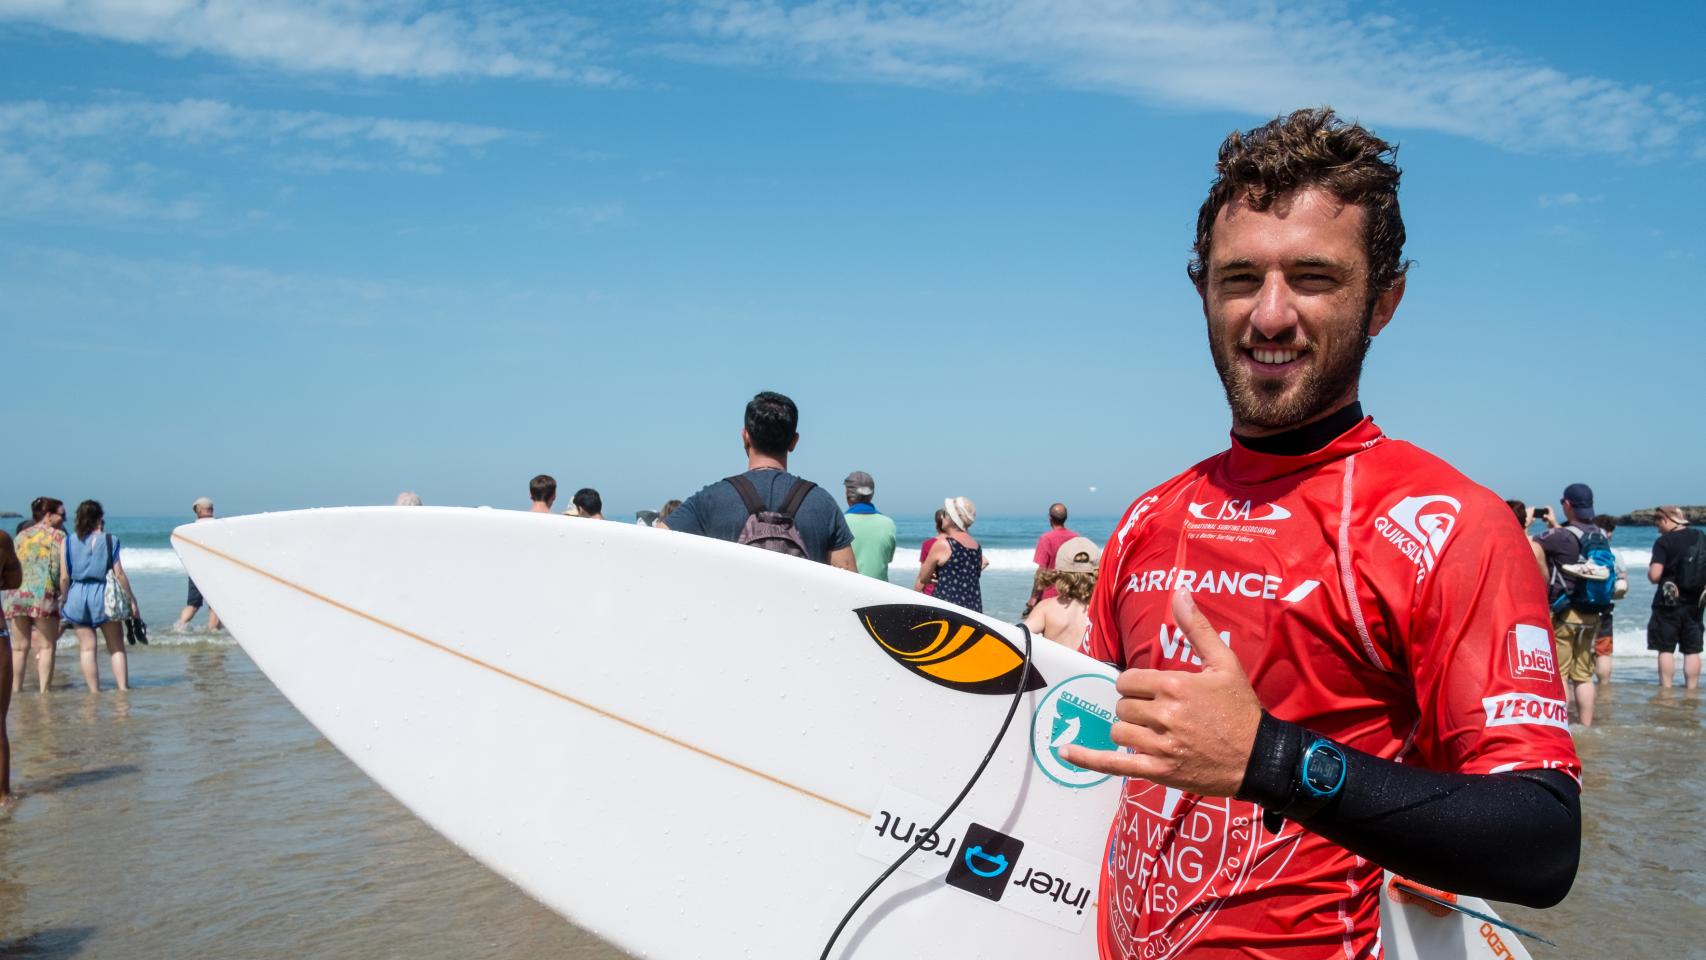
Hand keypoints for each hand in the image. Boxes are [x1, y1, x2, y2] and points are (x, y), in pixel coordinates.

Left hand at [1061, 589, 1261, 796]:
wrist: (1259, 757)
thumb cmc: (1241, 708)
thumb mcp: (1225, 663)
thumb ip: (1197, 628)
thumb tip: (1179, 592)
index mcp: (1174, 686)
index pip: (1127, 681)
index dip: (1135, 685)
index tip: (1150, 690)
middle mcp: (1164, 715)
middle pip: (1122, 706)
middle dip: (1133, 707)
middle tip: (1155, 711)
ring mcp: (1160, 746)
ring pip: (1118, 731)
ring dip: (1128, 729)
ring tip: (1149, 730)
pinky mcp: (1159, 771)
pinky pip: (1113, 764)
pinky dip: (1087, 758)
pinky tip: (1064, 751)